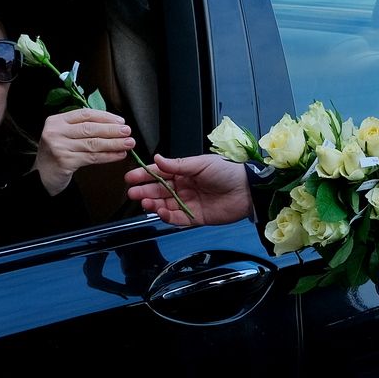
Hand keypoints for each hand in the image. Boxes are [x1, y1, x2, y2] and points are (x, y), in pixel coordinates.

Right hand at [36, 109, 134, 195]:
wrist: (40, 177)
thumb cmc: (56, 154)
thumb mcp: (63, 136)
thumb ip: (81, 128)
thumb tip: (112, 124)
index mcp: (56, 121)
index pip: (85, 114)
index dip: (105, 117)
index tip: (120, 120)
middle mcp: (55, 132)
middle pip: (90, 128)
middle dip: (112, 130)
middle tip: (127, 131)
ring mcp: (59, 147)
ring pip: (93, 143)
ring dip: (114, 143)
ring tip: (128, 143)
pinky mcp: (65, 162)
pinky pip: (92, 157)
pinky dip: (108, 156)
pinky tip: (118, 155)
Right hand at [123, 153, 250, 225]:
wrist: (247, 190)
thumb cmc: (227, 171)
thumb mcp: (201, 163)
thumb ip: (178, 165)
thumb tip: (157, 158)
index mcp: (185, 172)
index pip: (160, 173)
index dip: (145, 175)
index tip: (131, 177)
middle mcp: (184, 187)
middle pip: (159, 191)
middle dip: (145, 191)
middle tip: (132, 193)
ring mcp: (189, 203)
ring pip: (165, 205)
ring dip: (154, 204)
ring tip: (145, 203)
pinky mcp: (195, 217)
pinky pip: (177, 218)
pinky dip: (167, 216)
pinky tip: (161, 212)